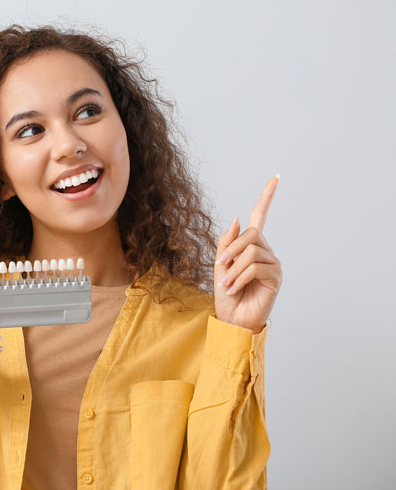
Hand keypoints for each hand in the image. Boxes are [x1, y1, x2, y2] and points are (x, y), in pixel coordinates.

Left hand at [214, 174, 283, 333]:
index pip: (261, 216)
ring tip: (226, 282)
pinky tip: (234, 288)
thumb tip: (239, 218)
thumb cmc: (226, 293)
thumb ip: (227, 241)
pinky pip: (255, 267)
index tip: (276, 177)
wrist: (232, 318)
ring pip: (251, 252)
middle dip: (231, 249)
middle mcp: (265, 251)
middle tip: (220, 267)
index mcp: (251, 245)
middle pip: (252, 234)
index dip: (267, 197)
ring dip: (233, 268)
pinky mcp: (276, 277)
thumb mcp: (220, 264)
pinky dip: (239, 277)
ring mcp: (273, 263)